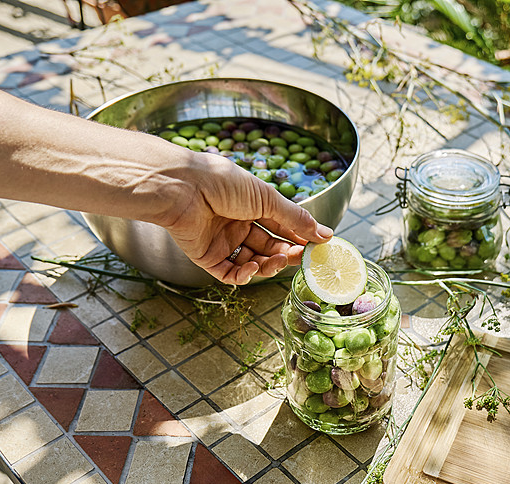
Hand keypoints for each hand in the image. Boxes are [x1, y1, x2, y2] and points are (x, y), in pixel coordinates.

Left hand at [161, 154, 332, 284]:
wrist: (184, 187)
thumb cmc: (223, 183)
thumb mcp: (267, 198)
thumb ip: (296, 218)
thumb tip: (326, 233)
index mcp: (251, 206)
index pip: (281, 227)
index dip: (298, 238)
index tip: (317, 247)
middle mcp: (237, 224)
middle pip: (268, 247)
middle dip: (286, 254)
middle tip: (303, 259)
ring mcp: (221, 242)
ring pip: (252, 263)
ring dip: (268, 265)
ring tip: (278, 261)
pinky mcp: (206, 257)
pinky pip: (229, 274)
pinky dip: (244, 275)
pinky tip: (254, 269)